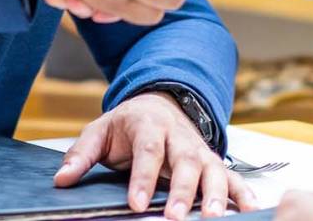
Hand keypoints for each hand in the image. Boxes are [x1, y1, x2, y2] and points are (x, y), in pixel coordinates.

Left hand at [53, 92, 256, 219]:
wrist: (160, 103)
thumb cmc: (128, 124)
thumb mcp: (100, 131)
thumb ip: (81, 154)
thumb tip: (62, 179)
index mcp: (148, 124)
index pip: (147, 150)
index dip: (143, 176)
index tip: (136, 203)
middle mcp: (179, 136)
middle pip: (184, 161)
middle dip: (182, 190)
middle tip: (174, 216)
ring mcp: (199, 149)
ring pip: (212, 169)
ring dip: (216, 194)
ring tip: (213, 216)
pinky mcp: (213, 162)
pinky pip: (233, 176)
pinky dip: (243, 193)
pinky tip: (251, 209)